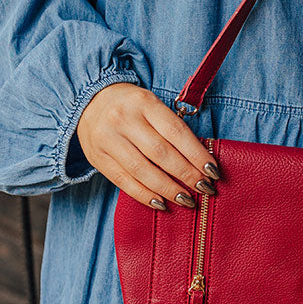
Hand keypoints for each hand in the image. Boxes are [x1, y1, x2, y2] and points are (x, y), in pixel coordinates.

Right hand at [76, 83, 219, 209]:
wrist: (89, 100)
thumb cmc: (132, 105)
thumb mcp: (152, 104)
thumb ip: (171, 126)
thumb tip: (199, 159)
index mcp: (144, 102)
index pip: (176, 132)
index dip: (196, 154)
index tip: (213, 170)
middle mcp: (124, 119)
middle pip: (161, 153)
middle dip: (186, 174)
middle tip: (205, 188)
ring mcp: (108, 139)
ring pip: (142, 170)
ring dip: (168, 189)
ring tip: (187, 200)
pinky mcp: (97, 157)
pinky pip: (124, 181)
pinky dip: (144, 195)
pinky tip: (161, 203)